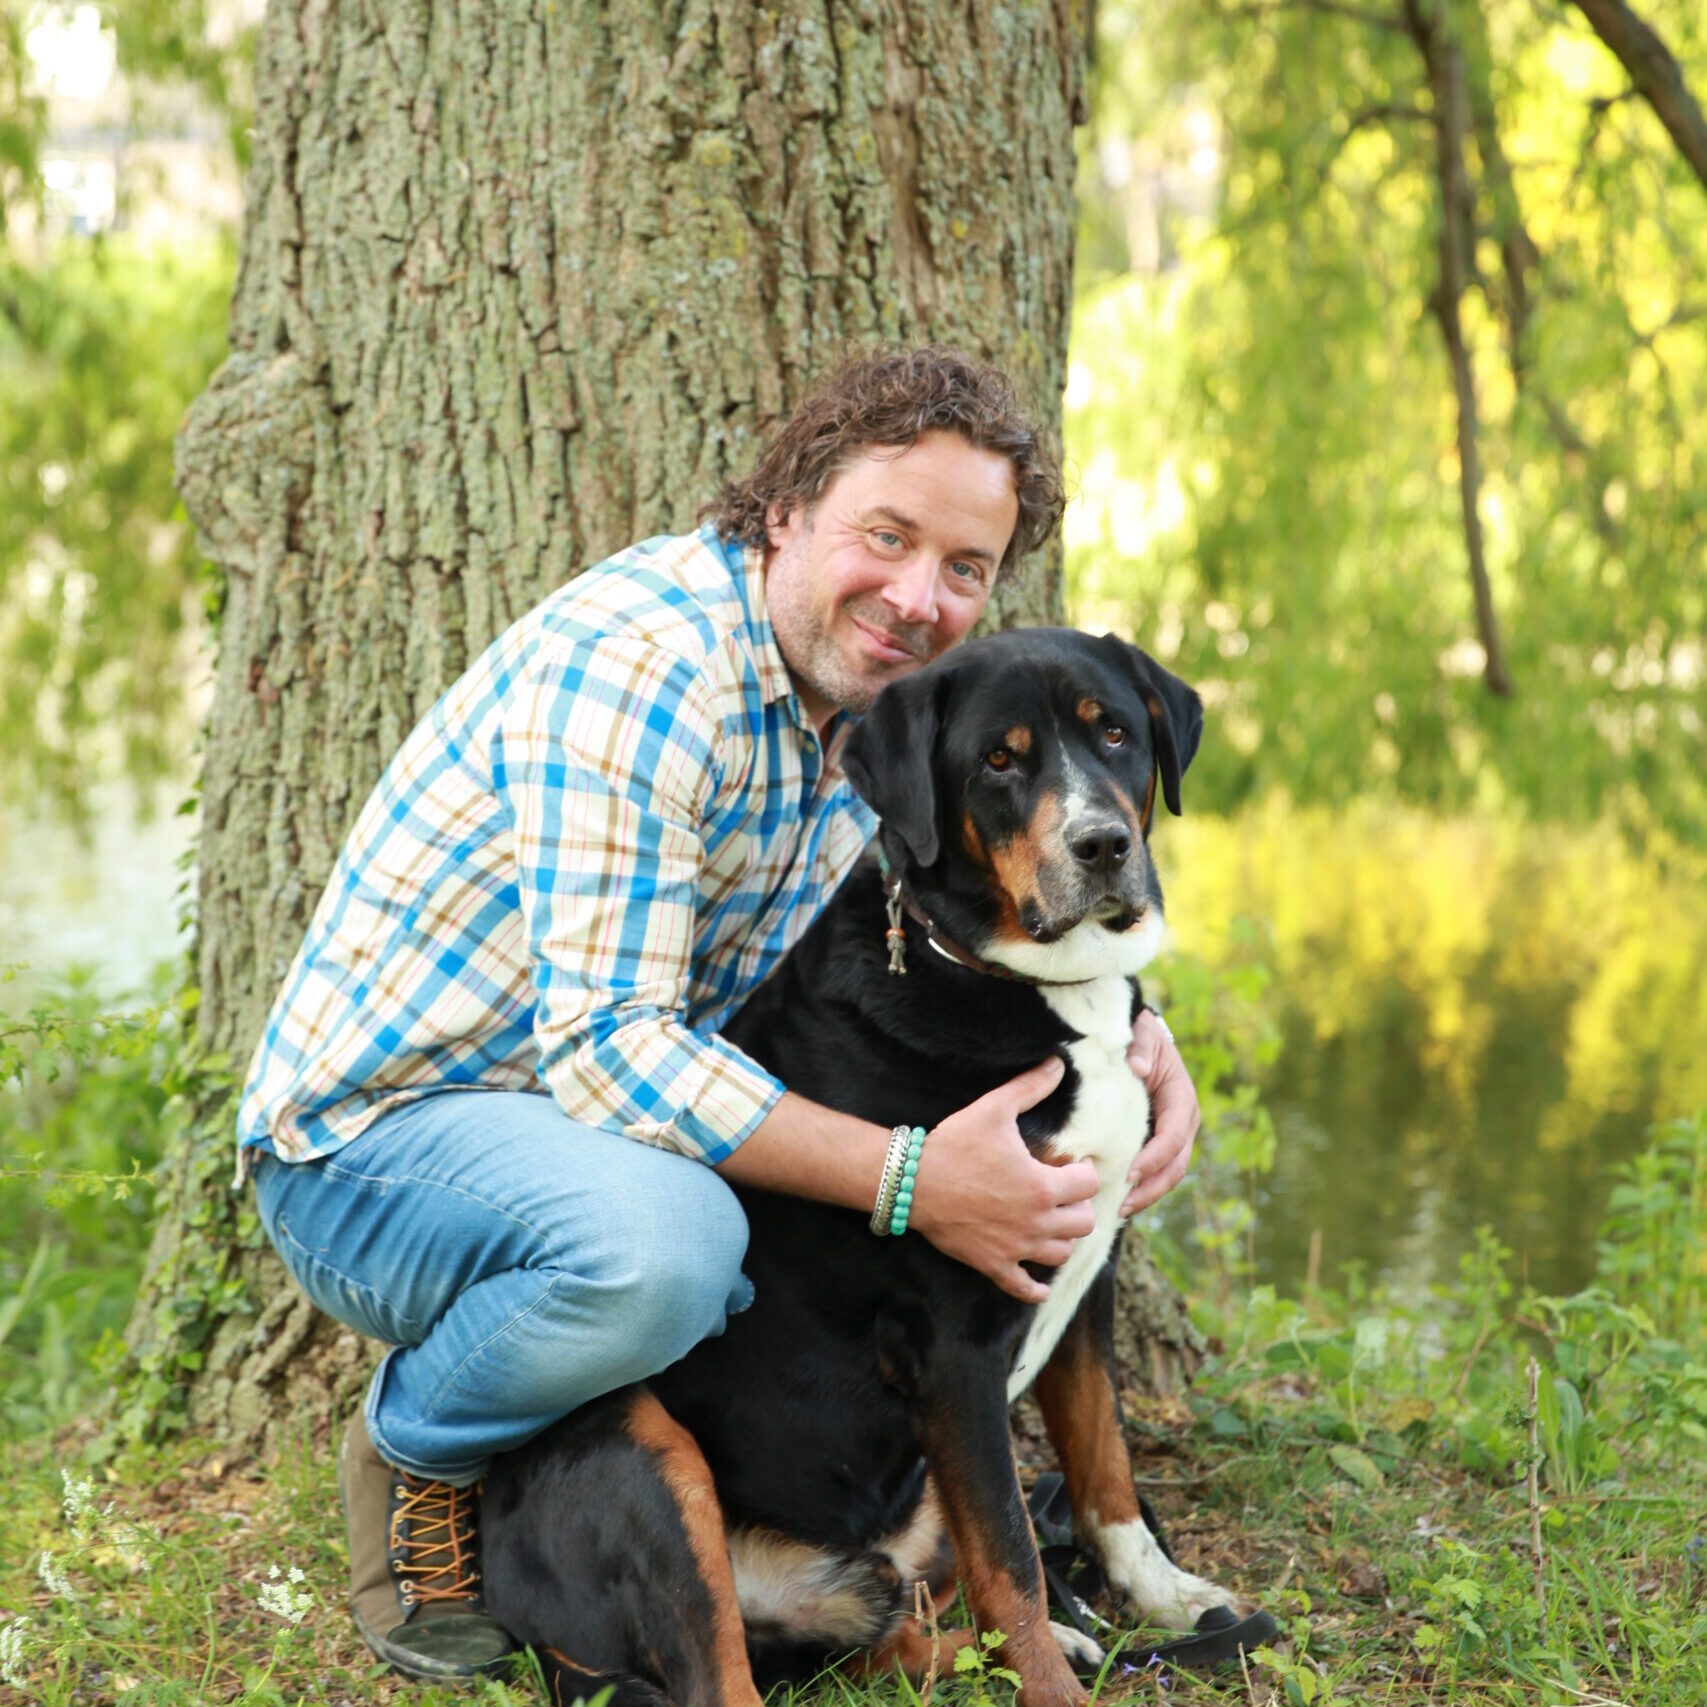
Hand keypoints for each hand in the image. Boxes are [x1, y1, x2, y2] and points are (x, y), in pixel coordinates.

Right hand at [908, 1056, 1099, 1303]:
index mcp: (1043, 1186)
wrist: (911, 1182)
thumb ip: (1029, 1087)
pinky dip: (1036, 1288)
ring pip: (1062, 1253)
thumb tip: (1057, 1063)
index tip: (1071, 1163)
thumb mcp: (994, 1109)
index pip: (1090, 1184)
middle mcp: (1037, 1222)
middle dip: (1079, 1205)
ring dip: (1063, 1237)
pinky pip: (1024, 1288)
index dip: (1084, 1170)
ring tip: (1051, 1221)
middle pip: (1084, 1222)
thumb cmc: (955, 1144)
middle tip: (1064, 1192)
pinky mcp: (993, 1265)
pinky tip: (1041, 1284)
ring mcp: (1016, 1248)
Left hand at [1120, 1010, 1199, 1216]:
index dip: (1154, 1158)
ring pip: (1169, 1175)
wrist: (1143, 1039)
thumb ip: (1140, 1047)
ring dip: (1148, 1195)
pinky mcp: (1160, 1142)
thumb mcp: (1141, 1034)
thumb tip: (1139, 1067)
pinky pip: (1157, 1171)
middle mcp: (1184, 1121)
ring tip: (1120, 1211)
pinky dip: (1143, 1188)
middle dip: (1152, 1188)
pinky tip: (1120, 1202)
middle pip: (1176, 1165)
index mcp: (1182, 1098)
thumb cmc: (1140, 1037)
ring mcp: (1175, 1135)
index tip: (1129, 1174)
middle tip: (1122, 1205)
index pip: (1172, 1136)